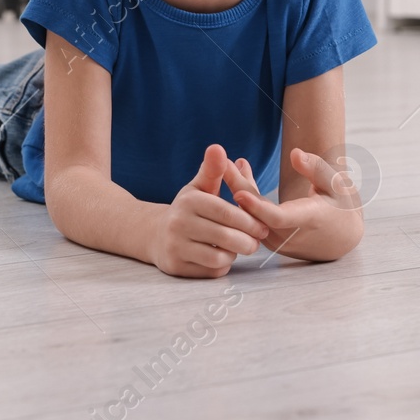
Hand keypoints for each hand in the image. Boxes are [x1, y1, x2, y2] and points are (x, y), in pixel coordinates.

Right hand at [151, 144, 270, 277]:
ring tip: (239, 247)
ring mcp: (175, 246)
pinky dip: (222, 265)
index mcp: (189, 201)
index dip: (249, 221)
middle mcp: (178, 223)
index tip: (262, 226)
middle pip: (226, 237)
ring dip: (235, 254)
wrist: (157, 235)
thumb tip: (217, 148)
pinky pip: (211, 271)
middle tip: (257, 240)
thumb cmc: (189, 210)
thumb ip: (213, 170)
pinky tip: (223, 256)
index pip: (227, 213)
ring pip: (219, 257)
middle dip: (248, 241)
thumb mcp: (200, 187)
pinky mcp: (176, 266)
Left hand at [227, 147, 363, 257]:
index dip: (256, 207)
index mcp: (309, 220)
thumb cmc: (340, 205)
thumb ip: (316, 168)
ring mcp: (279, 242)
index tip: (237, 191)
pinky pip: (253, 221)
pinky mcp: (271, 243)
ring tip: (229, 164)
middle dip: (238, 187)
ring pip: (251, 218)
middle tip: (222, 163)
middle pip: (257, 214)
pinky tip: (238, 179)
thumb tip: (295, 153)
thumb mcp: (336, 183)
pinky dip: (245, 201)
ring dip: (239, 190)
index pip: (277, 218)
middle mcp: (291, 236)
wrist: (341, 238)